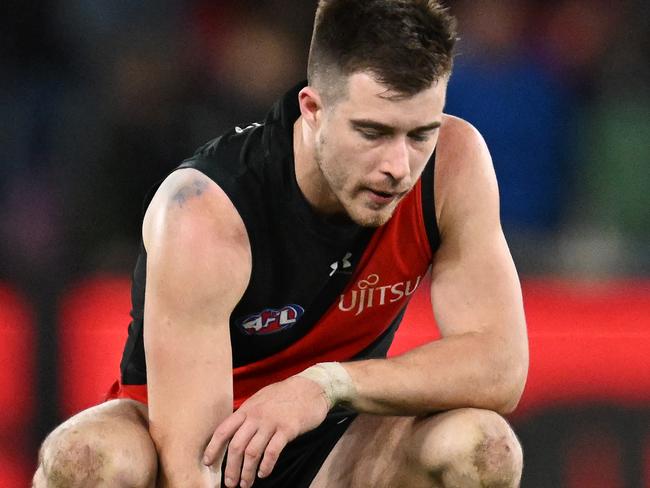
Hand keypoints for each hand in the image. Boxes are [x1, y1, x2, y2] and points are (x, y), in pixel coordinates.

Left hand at [203, 375, 329, 487]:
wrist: (311, 387)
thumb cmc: (285, 394)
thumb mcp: (260, 399)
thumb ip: (247, 414)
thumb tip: (234, 431)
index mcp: (247, 409)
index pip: (223, 430)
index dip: (213, 448)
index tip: (208, 462)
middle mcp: (256, 416)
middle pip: (236, 446)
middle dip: (230, 468)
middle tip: (230, 483)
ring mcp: (271, 422)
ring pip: (252, 452)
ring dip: (247, 472)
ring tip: (246, 483)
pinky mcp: (288, 429)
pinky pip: (272, 452)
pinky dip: (266, 466)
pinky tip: (264, 473)